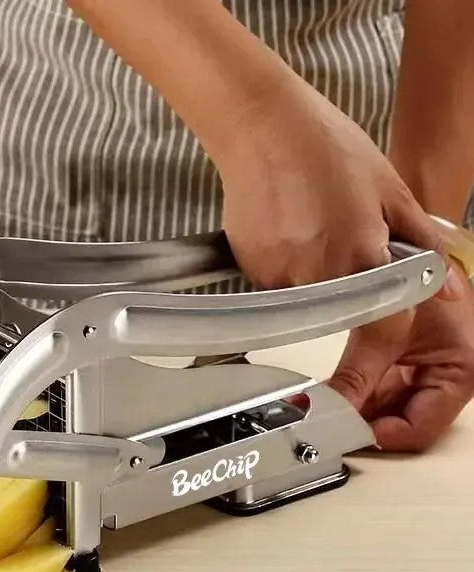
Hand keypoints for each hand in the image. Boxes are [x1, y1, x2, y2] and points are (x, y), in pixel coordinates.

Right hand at [218, 78, 442, 289]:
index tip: (382, 285)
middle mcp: (319, 276)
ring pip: (306, 298)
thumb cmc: (328, 147)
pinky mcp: (253, 270)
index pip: (382, 313)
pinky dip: (284, 266)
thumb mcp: (390, 188)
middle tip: (338, 236)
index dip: (386, 304)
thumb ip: (421, 242)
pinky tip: (283, 228)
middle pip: (341, 309)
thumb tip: (450, 288)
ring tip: (308, 227)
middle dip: (346, 282)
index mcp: (361, 257)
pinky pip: (276, 284)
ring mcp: (281, 275)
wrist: (263, 127)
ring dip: (313, 275)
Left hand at [327, 264, 473, 451]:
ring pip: (390, 408)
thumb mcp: (387, 329)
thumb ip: (357, 374)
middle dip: (366, 423)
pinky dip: (359, 393)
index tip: (346, 433)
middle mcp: (451, 379)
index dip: (382, 434)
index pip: (420, 426)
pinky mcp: (411, 365)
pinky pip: (383, 390)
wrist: (418, 252)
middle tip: (327, 424)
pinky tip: (335, 393)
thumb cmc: (423, 280)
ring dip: (359, 410)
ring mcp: (430, 373)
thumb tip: (330, 407)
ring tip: (325, 409)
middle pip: (404, 420)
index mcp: (462, 374)